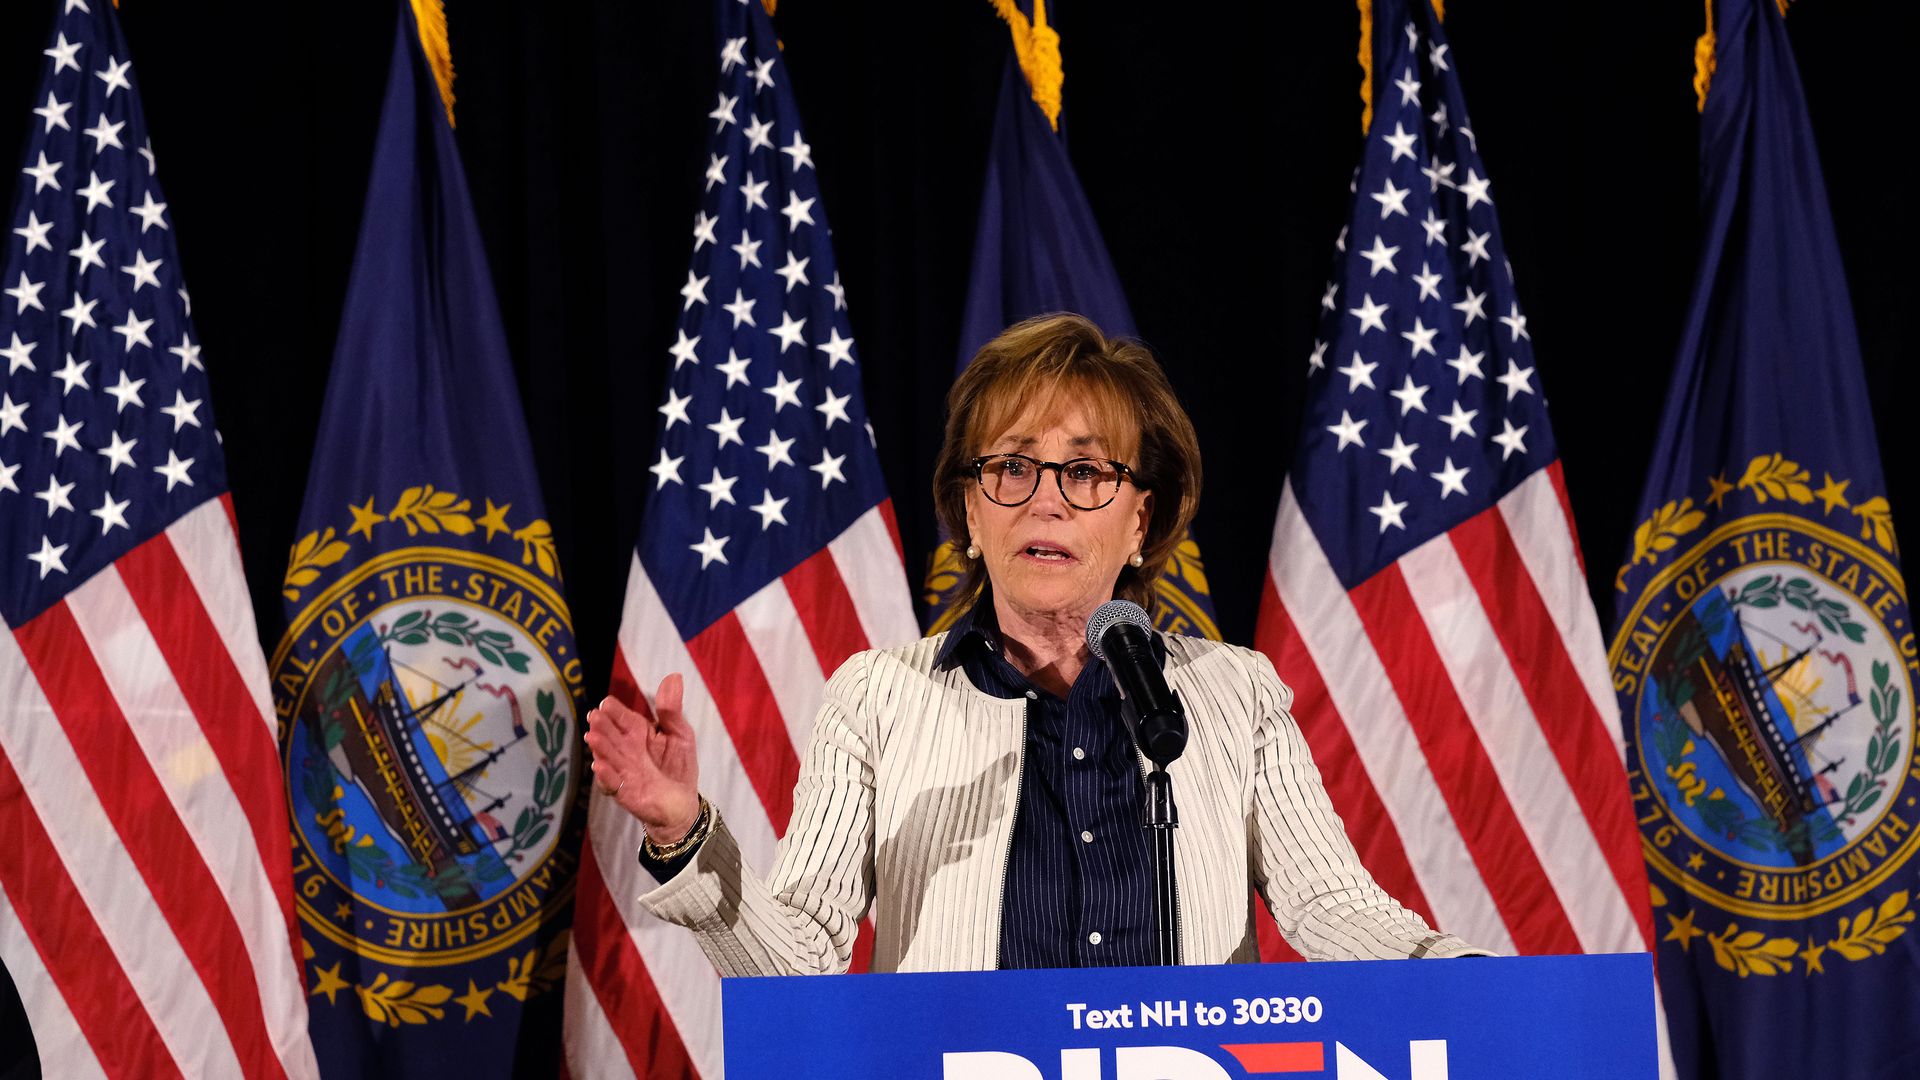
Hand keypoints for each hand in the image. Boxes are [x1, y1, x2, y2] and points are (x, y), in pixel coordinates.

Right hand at [584, 674, 701, 844]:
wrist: (682, 803)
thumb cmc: (678, 764)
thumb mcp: (680, 733)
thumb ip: (672, 710)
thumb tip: (674, 676)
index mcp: (638, 731)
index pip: (623, 717)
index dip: (615, 711)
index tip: (606, 703)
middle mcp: (625, 749)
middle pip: (611, 735)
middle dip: (602, 726)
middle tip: (594, 716)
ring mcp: (622, 770)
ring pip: (608, 756)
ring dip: (600, 747)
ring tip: (592, 737)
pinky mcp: (623, 792)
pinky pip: (611, 784)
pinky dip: (605, 776)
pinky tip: (600, 766)